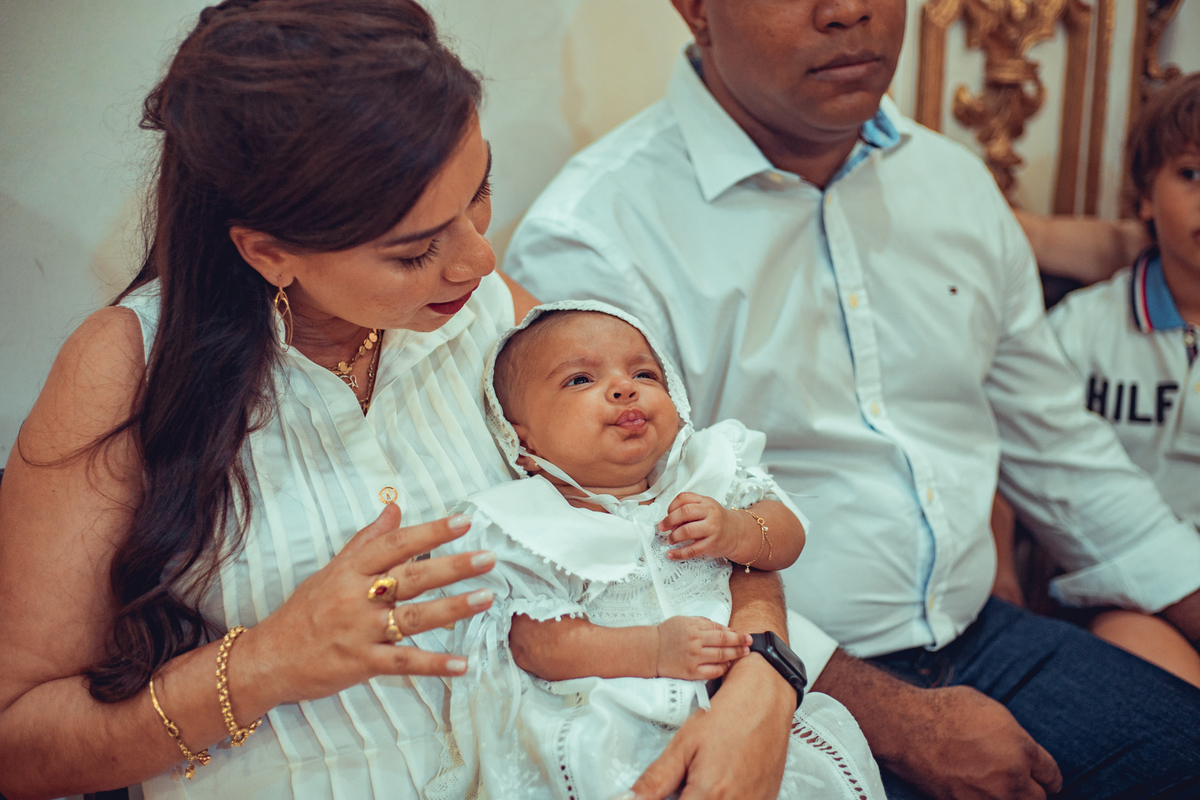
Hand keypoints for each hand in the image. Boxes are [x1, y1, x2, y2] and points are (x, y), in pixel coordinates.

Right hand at [232, 503, 496, 708]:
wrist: (268, 659)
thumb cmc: (304, 612)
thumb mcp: (331, 570)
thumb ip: (367, 540)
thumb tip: (395, 509)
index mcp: (350, 570)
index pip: (396, 544)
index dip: (431, 532)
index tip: (464, 522)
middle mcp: (356, 597)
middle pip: (411, 577)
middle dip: (453, 566)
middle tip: (488, 558)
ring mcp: (359, 632)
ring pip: (412, 618)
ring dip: (453, 609)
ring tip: (486, 598)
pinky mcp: (360, 664)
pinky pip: (403, 663)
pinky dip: (434, 665)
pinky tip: (462, 664)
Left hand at [629, 652, 793, 798]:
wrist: (768, 698)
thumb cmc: (730, 714)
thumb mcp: (683, 744)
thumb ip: (656, 780)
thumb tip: (630, 798)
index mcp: (710, 794)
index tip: (662, 794)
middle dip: (683, 797)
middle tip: (682, 782)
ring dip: (702, 796)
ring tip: (701, 777)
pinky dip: (724, 796)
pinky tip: (720, 779)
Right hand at [655, 616, 749, 679]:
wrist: (650, 650)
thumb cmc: (667, 634)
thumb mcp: (684, 620)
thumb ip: (704, 623)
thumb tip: (723, 628)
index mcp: (694, 628)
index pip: (720, 630)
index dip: (735, 633)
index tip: (744, 635)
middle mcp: (695, 642)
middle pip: (724, 643)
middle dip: (740, 643)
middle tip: (749, 644)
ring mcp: (694, 658)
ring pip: (721, 657)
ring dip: (735, 655)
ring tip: (743, 654)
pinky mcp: (691, 672)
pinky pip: (712, 672)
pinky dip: (722, 668)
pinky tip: (727, 665)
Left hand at [659, 493, 749, 561]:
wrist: (737, 533)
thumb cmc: (716, 520)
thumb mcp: (706, 508)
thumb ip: (689, 510)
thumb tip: (669, 522)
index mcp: (706, 502)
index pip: (684, 498)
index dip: (671, 506)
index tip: (667, 514)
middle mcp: (710, 513)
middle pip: (685, 512)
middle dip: (669, 520)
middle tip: (663, 527)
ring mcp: (712, 529)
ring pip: (687, 531)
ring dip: (674, 536)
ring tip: (670, 539)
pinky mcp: (712, 544)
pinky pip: (692, 550)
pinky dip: (679, 553)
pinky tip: (672, 554)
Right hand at [878, 685, 1061, 799]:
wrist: (907, 728)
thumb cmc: (943, 711)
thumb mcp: (989, 710)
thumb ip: (1013, 735)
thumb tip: (1020, 748)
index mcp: (1021, 749)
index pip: (1051, 774)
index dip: (1047, 774)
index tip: (1044, 777)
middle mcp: (1011, 778)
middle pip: (1039, 798)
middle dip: (1032, 790)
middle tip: (1022, 783)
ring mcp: (989, 796)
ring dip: (1010, 797)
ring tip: (998, 788)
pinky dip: (984, 799)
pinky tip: (977, 790)